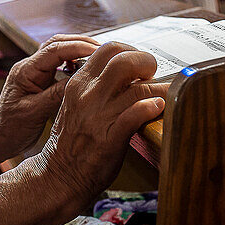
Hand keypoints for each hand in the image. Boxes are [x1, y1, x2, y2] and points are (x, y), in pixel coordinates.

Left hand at [0, 34, 99, 157]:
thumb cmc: (9, 128)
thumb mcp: (34, 112)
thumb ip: (56, 95)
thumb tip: (81, 80)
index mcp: (26, 71)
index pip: (54, 50)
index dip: (78, 47)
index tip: (99, 50)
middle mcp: (30, 67)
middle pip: (57, 43)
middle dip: (81, 43)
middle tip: (105, 50)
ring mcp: (35, 73)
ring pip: (59, 51)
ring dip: (78, 51)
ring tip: (100, 57)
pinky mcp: (40, 81)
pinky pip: (59, 64)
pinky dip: (74, 63)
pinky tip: (86, 71)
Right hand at [39, 42, 166, 212]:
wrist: (59, 175)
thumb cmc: (71, 139)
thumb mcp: (76, 104)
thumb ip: (95, 87)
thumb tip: (126, 75)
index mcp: (79, 83)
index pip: (109, 49)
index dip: (131, 51)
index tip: (139, 62)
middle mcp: (88, 95)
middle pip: (124, 60)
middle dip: (146, 61)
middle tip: (153, 74)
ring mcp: (99, 116)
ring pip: (137, 88)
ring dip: (159, 87)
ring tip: (165, 92)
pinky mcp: (110, 138)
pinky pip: (135, 115)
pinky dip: (151, 108)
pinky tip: (159, 108)